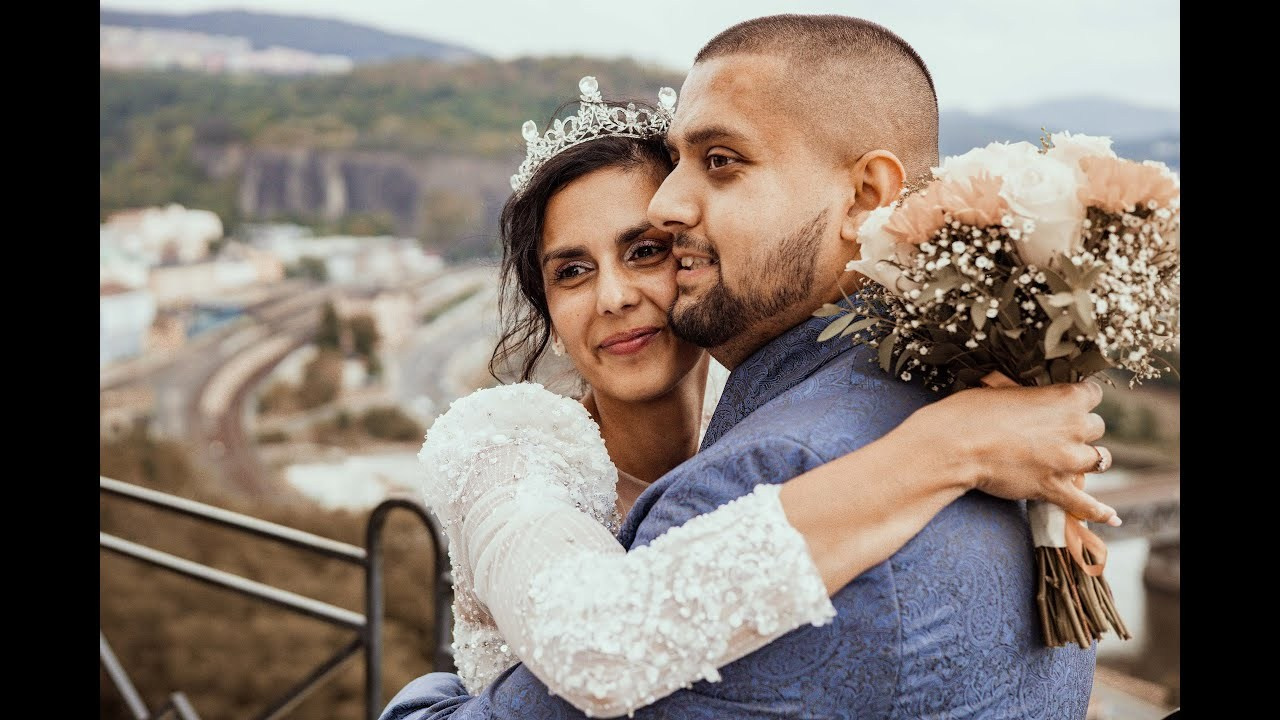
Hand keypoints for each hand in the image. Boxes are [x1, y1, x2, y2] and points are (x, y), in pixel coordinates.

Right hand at [914, 380, 1120, 525]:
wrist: (955, 446)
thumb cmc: (970, 412)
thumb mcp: (1001, 388)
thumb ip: (1026, 393)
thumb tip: (1024, 392)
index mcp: (1064, 397)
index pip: (1094, 393)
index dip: (1080, 398)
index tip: (1067, 403)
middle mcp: (1075, 427)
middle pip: (1097, 427)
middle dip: (1080, 429)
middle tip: (1056, 432)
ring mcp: (1068, 460)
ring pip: (1099, 460)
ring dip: (1086, 459)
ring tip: (1070, 460)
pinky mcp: (1055, 488)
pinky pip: (1087, 504)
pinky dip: (1099, 511)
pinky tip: (1112, 517)